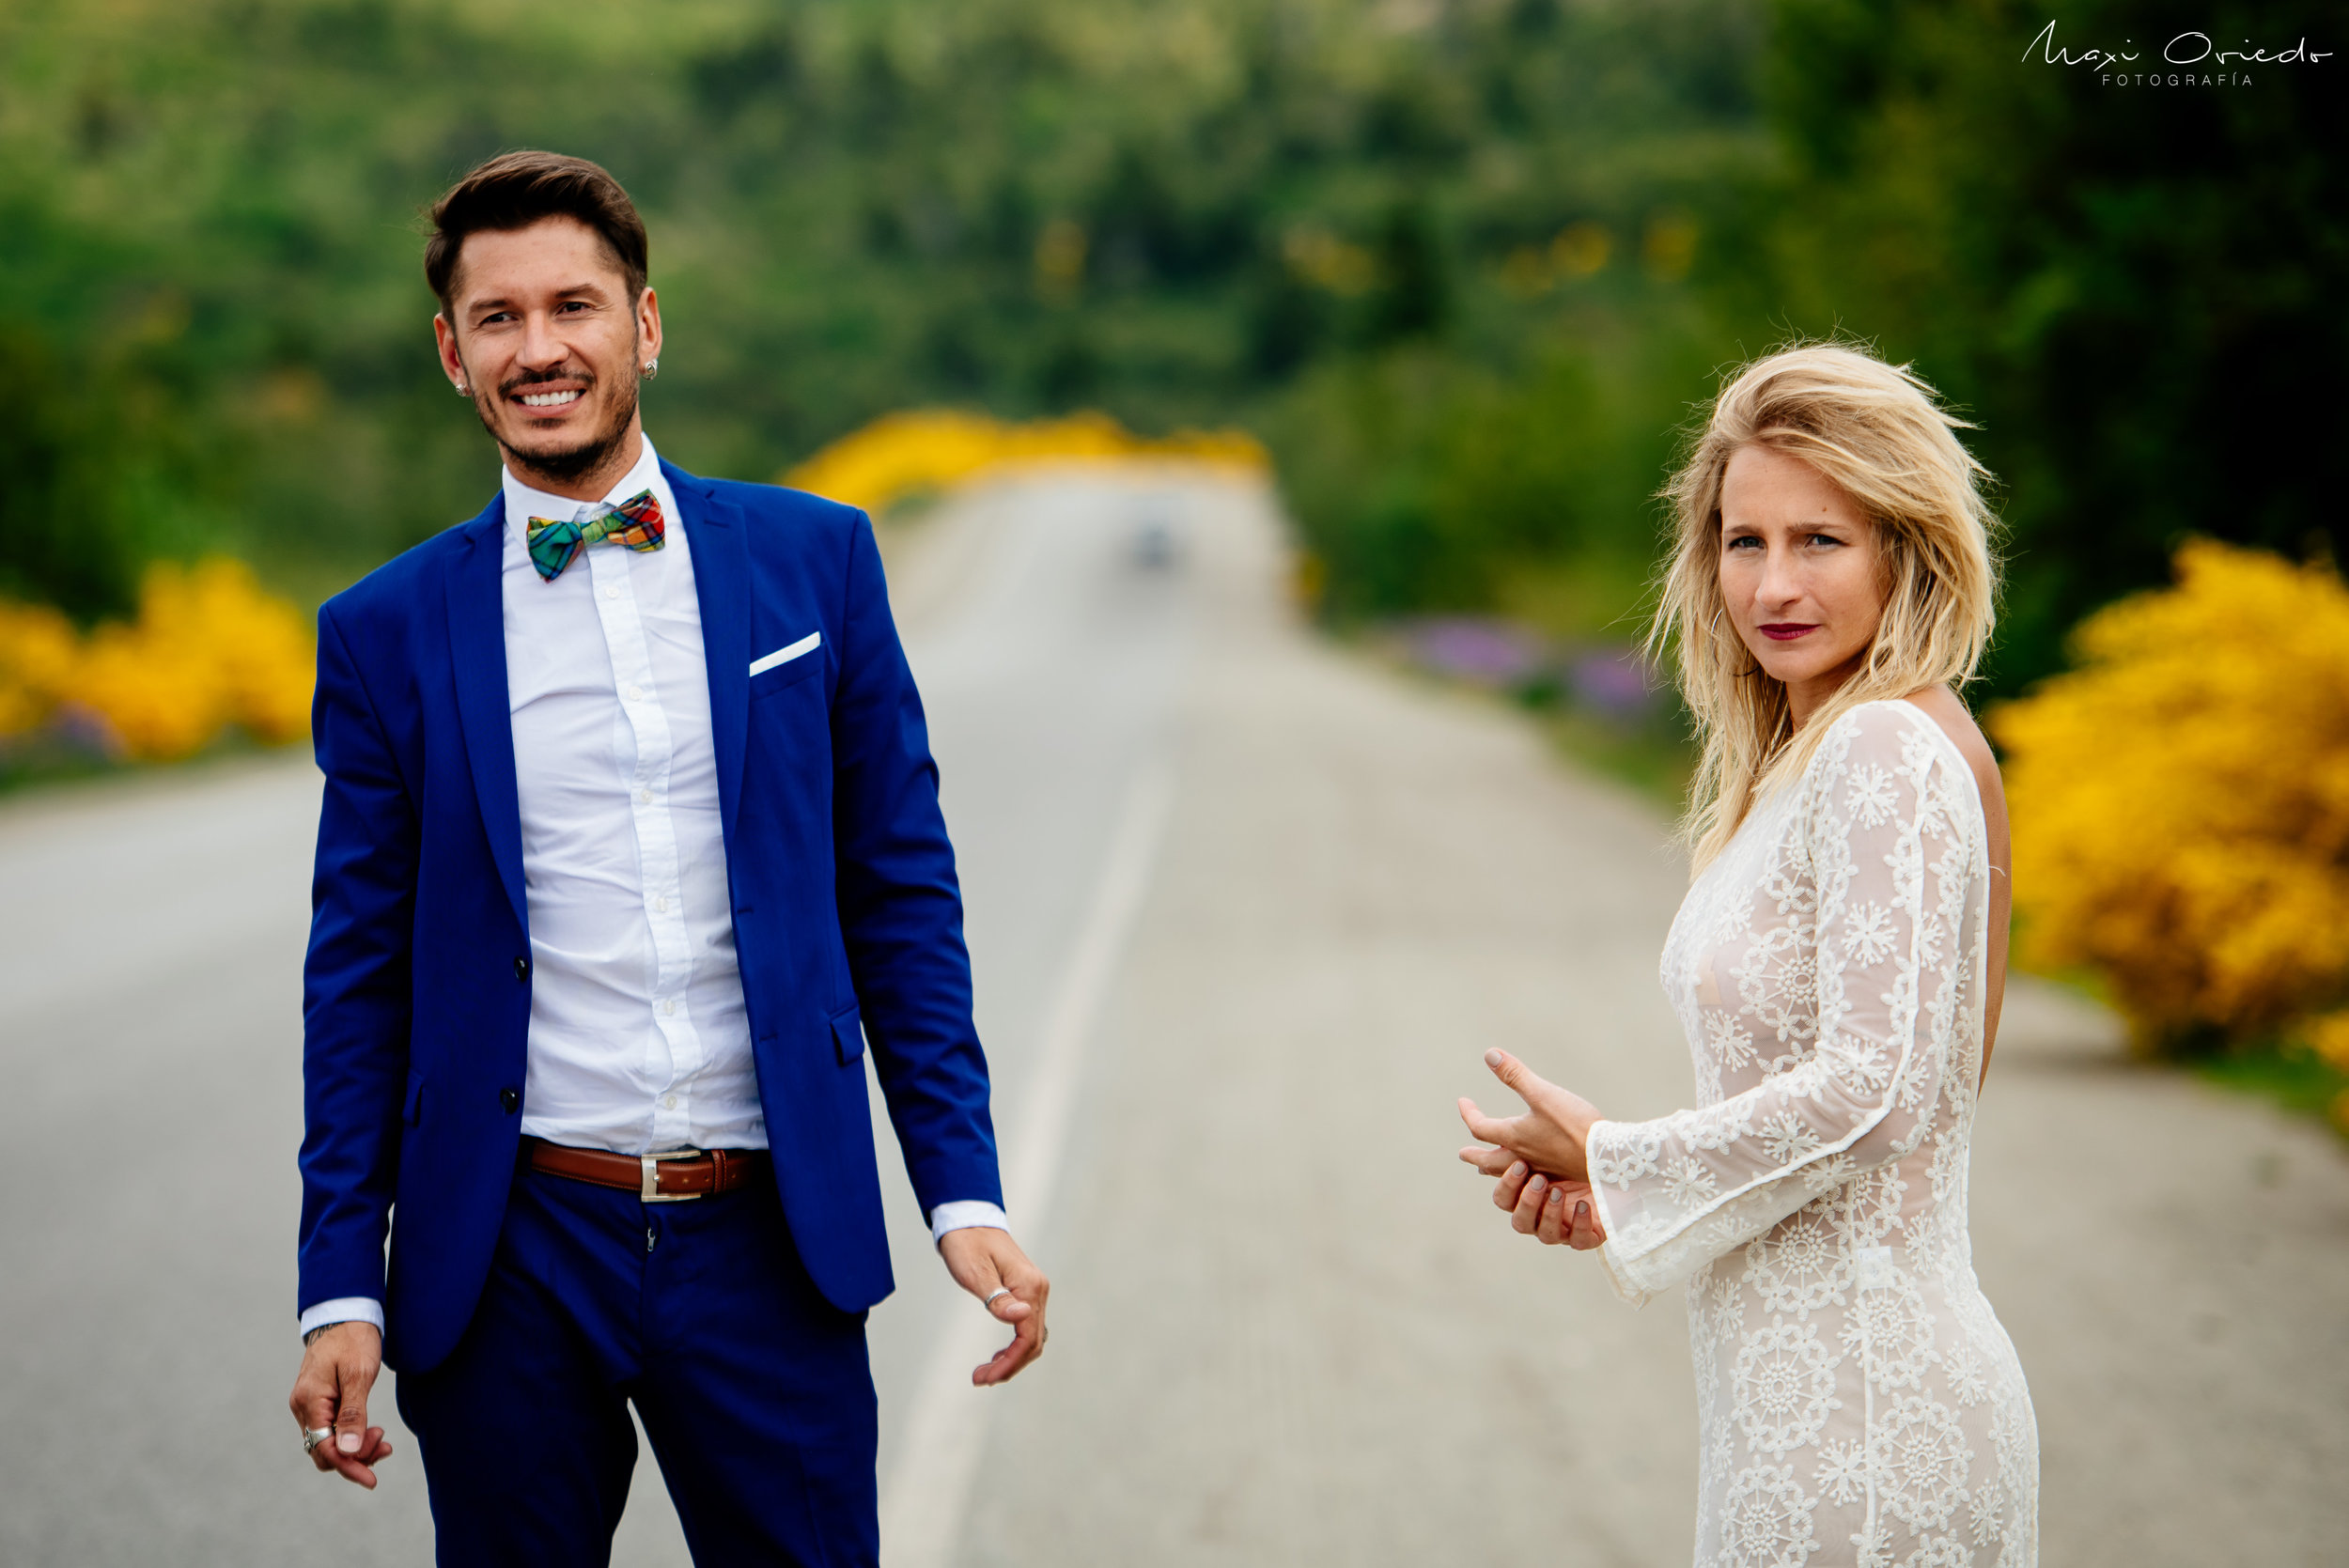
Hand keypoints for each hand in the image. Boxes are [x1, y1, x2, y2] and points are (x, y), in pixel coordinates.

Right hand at [288, 1321, 393, 1487]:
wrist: (346, 1312)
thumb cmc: (354, 1338)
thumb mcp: (358, 1374)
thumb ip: (353, 1413)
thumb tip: (350, 1451)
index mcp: (310, 1401)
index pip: (324, 1450)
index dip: (349, 1467)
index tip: (372, 1479)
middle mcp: (303, 1406)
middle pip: (324, 1451)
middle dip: (355, 1456)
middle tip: (385, 1445)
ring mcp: (309, 1403)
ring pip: (329, 1441)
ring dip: (355, 1447)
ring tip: (383, 1439)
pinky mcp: (319, 1400)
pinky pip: (332, 1428)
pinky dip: (352, 1434)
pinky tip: (372, 1432)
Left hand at [936, 1227, 1049, 1386]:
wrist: (967, 1219)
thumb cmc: (966, 1243)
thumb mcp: (975, 1272)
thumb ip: (998, 1297)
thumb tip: (1021, 1316)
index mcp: (1029, 1286)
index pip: (1028, 1337)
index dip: (1010, 1363)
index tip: (986, 1377)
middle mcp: (1037, 1289)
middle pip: (1033, 1341)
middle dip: (1010, 1366)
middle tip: (980, 1379)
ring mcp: (1033, 1290)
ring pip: (1032, 1336)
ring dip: (1012, 1359)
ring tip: (986, 1372)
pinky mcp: (1025, 1290)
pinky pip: (1026, 1326)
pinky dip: (1014, 1345)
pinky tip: (998, 1355)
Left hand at [1456, 1047, 1601, 1182]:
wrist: (1607, 1158)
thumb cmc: (1575, 1125)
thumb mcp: (1542, 1094)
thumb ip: (1515, 1075)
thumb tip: (1490, 1055)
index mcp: (1514, 1137)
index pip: (1479, 1128)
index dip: (1468, 1114)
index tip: (1462, 1102)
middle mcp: (1523, 1157)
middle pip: (1489, 1160)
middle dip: (1474, 1155)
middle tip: (1463, 1153)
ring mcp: (1541, 1169)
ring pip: (1508, 1173)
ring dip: (1493, 1167)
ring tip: (1486, 1166)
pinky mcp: (1558, 1175)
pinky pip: (1528, 1179)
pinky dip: (1518, 1175)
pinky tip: (1527, 1170)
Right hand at [1459, 1145, 1606, 1248]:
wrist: (1620, 1162)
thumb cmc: (1579, 1148)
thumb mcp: (1544, 1138)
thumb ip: (1509, 1139)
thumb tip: (1467, 1143)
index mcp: (1528, 1191)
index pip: (1504, 1197)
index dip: (1506, 1185)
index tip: (1520, 1164)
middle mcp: (1543, 1212)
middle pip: (1518, 1220)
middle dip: (1525, 1201)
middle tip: (1539, 1179)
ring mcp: (1565, 1225)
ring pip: (1544, 1234)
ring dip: (1547, 1214)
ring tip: (1558, 1191)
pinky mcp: (1589, 1235)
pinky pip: (1578, 1240)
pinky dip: (1578, 1225)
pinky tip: (1583, 1205)